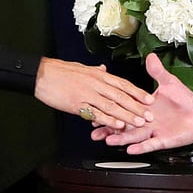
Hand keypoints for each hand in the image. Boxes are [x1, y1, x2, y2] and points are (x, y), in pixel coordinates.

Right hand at [34, 57, 153, 128]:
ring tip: (139, 122)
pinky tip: (118, 125)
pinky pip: (96, 113)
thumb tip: (104, 69)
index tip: (149, 99)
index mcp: (99, 74)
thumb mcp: (82, 67)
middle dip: (137, 106)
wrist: (41, 74)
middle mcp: (96, 83)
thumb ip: (95, 71)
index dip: (137, 92)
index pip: (123, 84)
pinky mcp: (77, 104)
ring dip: (127, 114)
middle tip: (150, 114)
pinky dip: (108, 119)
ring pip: (112, 105)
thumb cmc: (60, 71)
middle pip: (121, 95)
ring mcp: (87, 94)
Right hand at [92, 53, 192, 153]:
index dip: (111, 110)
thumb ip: (157, 71)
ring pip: (133, 137)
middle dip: (109, 128)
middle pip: (124, 126)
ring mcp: (153, 132)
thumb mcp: (169, 83)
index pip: (124, 108)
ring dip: (121, 139)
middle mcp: (146, 121)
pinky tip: (130, 149)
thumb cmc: (185, 100)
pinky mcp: (162, 141)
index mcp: (144, 107)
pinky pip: (150, 145)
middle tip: (95, 131)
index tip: (96, 110)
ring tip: (109, 140)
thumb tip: (150, 56)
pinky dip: (140, 147)